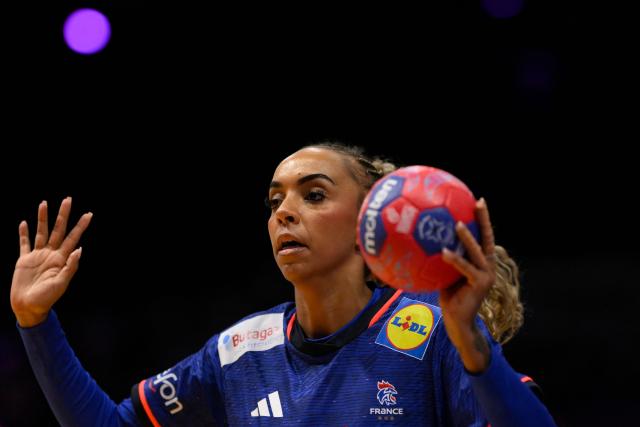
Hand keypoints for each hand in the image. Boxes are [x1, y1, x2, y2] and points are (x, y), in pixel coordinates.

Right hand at [10, 197, 92, 326]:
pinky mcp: (24, 260)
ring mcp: (37, 256)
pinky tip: (25, 222)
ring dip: (42, 218)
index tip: (89, 214)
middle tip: (68, 199)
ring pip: (41, 232)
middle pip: (58, 229)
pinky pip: (24, 244)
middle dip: (63, 215)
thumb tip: (80, 249)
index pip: (73, 238)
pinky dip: (24, 233)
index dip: (80, 226)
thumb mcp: (62, 284)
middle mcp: (51, 254)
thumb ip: (70, 267)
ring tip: (44, 203)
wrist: (29, 308)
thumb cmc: (47, 299)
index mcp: (62, 259)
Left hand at [440, 198, 495, 372]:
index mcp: (481, 261)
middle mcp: (488, 265)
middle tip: (478, 202)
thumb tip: (422, 240)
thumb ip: (441, 259)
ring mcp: (486, 275)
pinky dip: (454, 259)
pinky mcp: (480, 284)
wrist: (458, 322)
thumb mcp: (445, 275)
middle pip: (487, 237)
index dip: (482, 218)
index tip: (477, 200)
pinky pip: (465, 268)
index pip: (482, 235)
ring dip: (467, 237)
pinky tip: (443, 251)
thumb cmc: (449, 297)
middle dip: (484, 219)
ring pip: (477, 251)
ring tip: (457, 223)